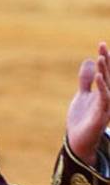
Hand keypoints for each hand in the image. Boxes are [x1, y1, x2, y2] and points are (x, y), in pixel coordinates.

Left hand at [67, 42, 109, 165]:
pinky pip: (105, 99)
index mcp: (102, 91)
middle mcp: (107, 97)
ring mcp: (106, 106)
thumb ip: (86, 80)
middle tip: (102, 45)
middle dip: (106, 60)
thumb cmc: (82, 118)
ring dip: (106, 71)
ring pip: (108, 85)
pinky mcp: (101, 115)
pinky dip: (103, 87)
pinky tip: (100, 77)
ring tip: (102, 57)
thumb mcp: (82, 95)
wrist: (78, 140)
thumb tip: (89, 61)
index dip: (104, 58)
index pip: (106, 72)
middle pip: (109, 75)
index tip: (101, 44)